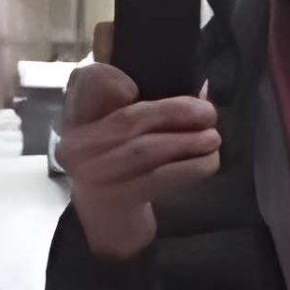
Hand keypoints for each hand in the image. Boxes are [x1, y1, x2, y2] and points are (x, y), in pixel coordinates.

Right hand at [55, 40, 220, 261]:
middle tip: (209, 113)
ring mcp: (93, 174)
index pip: (90, 80)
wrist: (106, 210)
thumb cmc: (118, 154)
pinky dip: (190, 168)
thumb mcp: (122, 123)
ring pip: (145, 150)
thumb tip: (204, 89)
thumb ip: (154, 99)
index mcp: (77, 114)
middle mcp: (77, 143)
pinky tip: (209, 161)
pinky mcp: (116, 197)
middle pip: (129, 118)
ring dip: (187, 142)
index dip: (115, 79)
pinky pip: (158, 178)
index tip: (139, 86)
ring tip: (213, 138)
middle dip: (175, 112)